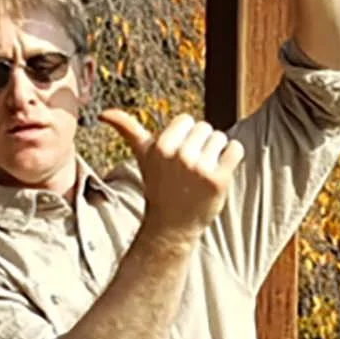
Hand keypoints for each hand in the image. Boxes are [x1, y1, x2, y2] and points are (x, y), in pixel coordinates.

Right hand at [100, 109, 245, 240]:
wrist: (172, 225)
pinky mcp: (218, 180)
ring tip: (202, 173)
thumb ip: (127, 129)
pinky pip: (235, 149)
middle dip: (200, 144)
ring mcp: (200, 168)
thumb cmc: (159, 186)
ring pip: (220, 138)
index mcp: (161, 146)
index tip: (177, 156)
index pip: (186, 120)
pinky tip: (219, 172)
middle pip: (205, 128)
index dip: (185, 136)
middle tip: (190, 169)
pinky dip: (232, 157)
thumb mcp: (142, 156)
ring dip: (215, 153)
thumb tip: (103, 113)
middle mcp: (180, 156)